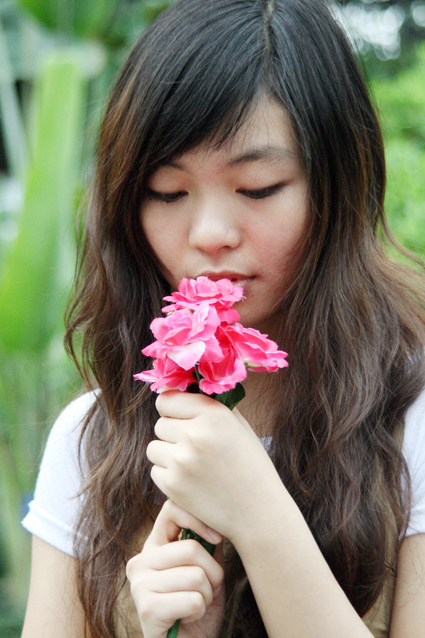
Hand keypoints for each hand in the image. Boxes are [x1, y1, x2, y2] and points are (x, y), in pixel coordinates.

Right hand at [126, 499, 224, 637]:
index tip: (217, 539)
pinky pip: (193, 601)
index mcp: (154, 546)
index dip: (199, 519)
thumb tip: (219, 518)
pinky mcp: (146, 609)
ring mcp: (139, 585)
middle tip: (205, 591)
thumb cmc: (197, 608)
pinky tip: (186, 619)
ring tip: (194, 606)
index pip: (171, 509)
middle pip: (191, 548)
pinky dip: (199, 613)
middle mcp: (140, 561)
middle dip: (212, 574)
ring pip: (195, 576)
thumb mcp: (207, 570)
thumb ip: (208, 544)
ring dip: (206, 596)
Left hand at [146, 391, 281, 540]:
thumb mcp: (239, 427)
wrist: (259, 512)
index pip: (167, 399)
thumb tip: (184, 388)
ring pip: (153, 447)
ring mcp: (182, 460)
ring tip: (191, 465)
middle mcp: (195, 434)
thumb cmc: (251, 466)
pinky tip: (191, 482)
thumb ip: (211, 407)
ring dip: (167, 455)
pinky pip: (156, 471)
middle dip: (172, 434)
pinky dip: (168, 476)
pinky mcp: (173, 485)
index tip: (182, 419)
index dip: (173, 410)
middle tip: (193, 448)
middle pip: (160, 424)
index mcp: (214, 414)